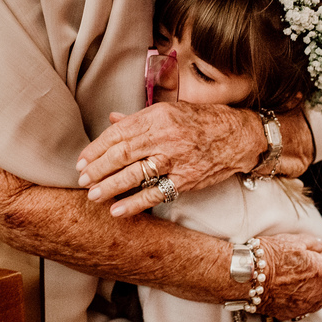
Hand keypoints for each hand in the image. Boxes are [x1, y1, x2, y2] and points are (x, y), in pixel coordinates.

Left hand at [77, 103, 262, 216]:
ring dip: (110, 186)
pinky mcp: (186, 179)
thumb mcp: (171, 110)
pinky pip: (156, 194)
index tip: (82, 160)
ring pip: (135, 175)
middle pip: (122, 154)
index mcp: (158, 116)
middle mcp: (165, 136)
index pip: (119, 134)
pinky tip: (117, 210)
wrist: (238, 136)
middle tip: (82, 180)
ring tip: (93, 195)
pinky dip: (135, 203)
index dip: (96, 148)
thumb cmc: (203, 121)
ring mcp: (176, 159)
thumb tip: (112, 120)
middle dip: (98, 169)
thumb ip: (140, 119)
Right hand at [255, 233, 321, 319]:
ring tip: (303, 276)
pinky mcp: (289, 313)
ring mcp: (303, 306)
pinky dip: (304, 296)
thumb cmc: (263, 256)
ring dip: (321, 289)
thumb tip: (320, 249)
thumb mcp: (292, 241)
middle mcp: (317, 293)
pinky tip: (291, 286)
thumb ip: (312, 245)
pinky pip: (305, 306)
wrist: (239, 276)